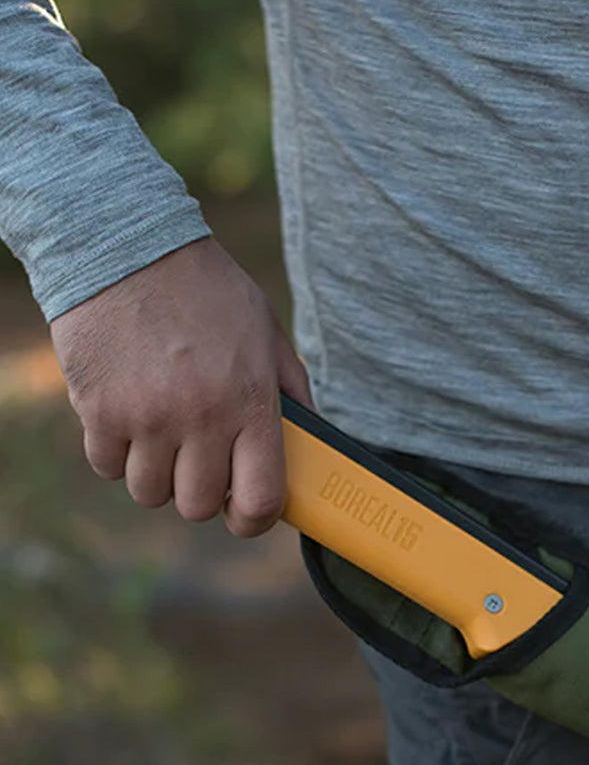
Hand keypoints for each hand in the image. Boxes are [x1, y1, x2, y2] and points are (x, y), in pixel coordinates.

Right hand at [50, 236, 311, 536]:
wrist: (125, 244)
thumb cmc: (206, 290)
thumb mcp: (266, 333)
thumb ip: (291, 391)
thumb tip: (313, 440)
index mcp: (251, 404)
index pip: (260, 499)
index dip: (253, 519)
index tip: (246, 513)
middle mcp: (201, 419)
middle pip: (198, 505)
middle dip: (201, 492)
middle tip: (200, 462)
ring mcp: (147, 418)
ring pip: (151, 493)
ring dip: (157, 475)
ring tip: (162, 437)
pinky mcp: (99, 411)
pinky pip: (107, 467)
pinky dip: (116, 454)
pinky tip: (127, 419)